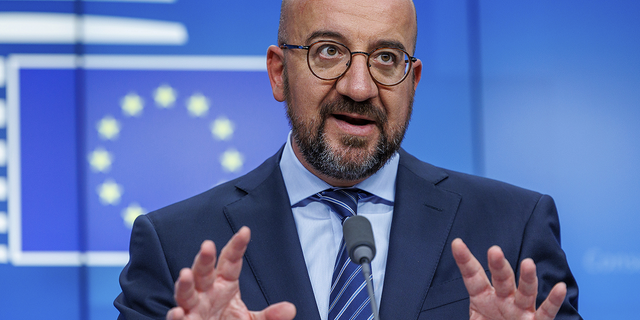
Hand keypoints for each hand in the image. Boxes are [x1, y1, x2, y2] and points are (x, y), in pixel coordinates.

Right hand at [166, 227, 295, 319]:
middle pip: (203, 272)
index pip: (231, 261)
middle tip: (208, 246)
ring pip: (186, 293)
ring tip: (185, 274)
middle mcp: (206, 294)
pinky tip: (177, 312)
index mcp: (224, 285)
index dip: (237, 246)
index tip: (245, 231)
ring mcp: (193, 309)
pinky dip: (175, 316)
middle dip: (204, 259)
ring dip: (184, 284)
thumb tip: (290, 308)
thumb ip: (270, 316)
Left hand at [451, 238, 566, 319]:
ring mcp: (521, 310)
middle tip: (494, 250)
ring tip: (528, 263)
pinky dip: (553, 301)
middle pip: (501, 279)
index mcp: (482, 298)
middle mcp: (503, 299)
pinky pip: (546, 312)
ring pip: (525, 291)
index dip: (465, 261)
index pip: (473, 276)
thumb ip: (467, 313)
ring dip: (527, 278)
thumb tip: (425, 317)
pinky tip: (559, 288)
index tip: (457, 244)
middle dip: (498, 265)